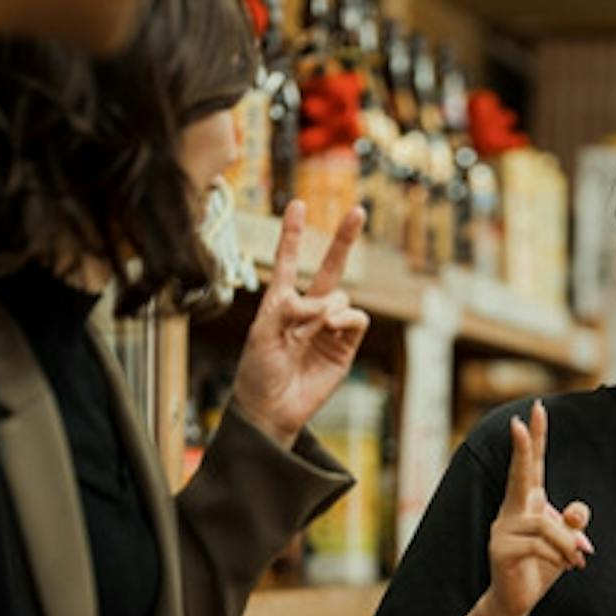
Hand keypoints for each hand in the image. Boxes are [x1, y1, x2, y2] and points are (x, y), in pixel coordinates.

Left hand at [229, 201, 371, 448]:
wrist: (272, 408)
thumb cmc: (258, 370)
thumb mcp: (262, 332)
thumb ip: (288, 309)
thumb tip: (323, 305)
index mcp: (280, 302)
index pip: (289, 262)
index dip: (294, 235)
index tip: (297, 205)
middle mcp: (307, 310)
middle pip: (330, 267)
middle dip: (344, 239)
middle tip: (357, 210)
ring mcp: (328, 327)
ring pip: (341, 295)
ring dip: (330, 304)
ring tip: (318, 324)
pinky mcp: (344, 346)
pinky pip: (356, 319)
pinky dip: (346, 317)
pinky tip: (332, 326)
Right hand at [482, 400, 592, 615]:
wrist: (516, 600)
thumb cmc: (541, 566)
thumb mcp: (566, 542)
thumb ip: (573, 523)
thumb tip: (578, 510)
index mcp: (527, 502)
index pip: (532, 465)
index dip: (535, 438)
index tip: (537, 409)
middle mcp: (511, 510)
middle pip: (519, 473)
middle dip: (522, 447)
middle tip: (520, 421)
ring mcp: (502, 529)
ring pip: (545, 523)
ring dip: (568, 543)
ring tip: (578, 560)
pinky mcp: (501, 549)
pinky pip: (539, 544)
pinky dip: (560, 555)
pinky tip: (566, 567)